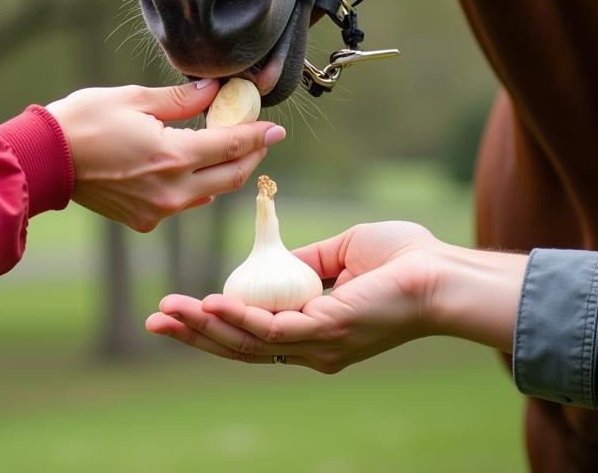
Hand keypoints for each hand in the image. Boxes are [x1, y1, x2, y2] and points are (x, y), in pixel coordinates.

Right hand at [47, 79, 284, 232]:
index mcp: (172, 156)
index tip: (277, 127)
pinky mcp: (142, 219)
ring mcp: (157, 210)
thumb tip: (213, 91)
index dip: (259, 134)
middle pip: (229, 176)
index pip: (232, 145)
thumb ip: (179, 99)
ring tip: (229, 147)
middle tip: (261, 137)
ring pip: (209, 194)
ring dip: (225, 171)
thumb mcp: (133, 99)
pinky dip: (197, 186)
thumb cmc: (83, 122)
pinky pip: (184, 203)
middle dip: (251, 156)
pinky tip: (193, 166)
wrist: (44, 161)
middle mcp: (171, 190)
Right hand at [145, 221, 527, 369]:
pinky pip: (273, 331)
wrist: (441, 272)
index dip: (213, 326)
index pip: (253, 336)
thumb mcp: (341, 252)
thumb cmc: (403, 260)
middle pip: (241, 347)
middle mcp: (313, 347)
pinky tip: (209, 306)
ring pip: (248, 344)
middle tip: (156, 321)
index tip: (180, 310)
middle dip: (194, 335)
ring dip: (203, 328)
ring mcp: (319, 345)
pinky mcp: (327, 333)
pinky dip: (237, 318)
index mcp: (314, 331)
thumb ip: (305, 261)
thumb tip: (277, 258)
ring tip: (168, 313)